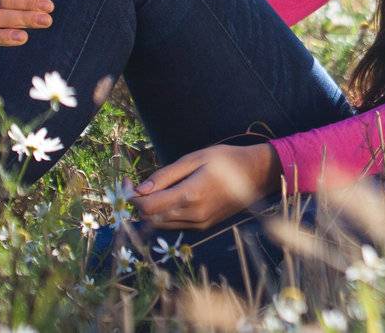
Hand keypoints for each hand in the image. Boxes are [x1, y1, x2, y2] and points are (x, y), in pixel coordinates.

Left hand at [132, 143, 279, 229]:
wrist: (258, 175)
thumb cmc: (227, 160)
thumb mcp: (195, 158)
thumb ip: (166, 175)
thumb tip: (139, 189)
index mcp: (190, 195)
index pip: (147, 205)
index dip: (131, 196)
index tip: (126, 182)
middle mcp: (193, 214)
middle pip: (150, 217)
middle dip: (138, 203)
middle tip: (135, 185)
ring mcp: (199, 223)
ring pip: (161, 223)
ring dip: (151, 209)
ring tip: (153, 190)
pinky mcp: (204, 226)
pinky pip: (175, 224)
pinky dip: (165, 213)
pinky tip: (170, 198)